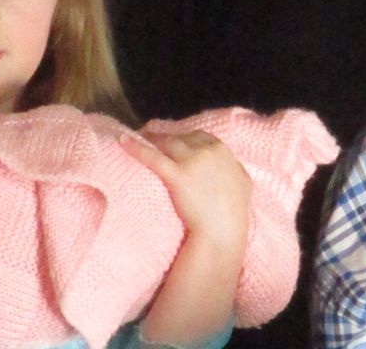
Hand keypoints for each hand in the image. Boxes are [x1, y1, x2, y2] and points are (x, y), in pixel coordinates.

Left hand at [122, 130, 251, 246]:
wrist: (223, 230)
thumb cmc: (234, 211)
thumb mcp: (243, 182)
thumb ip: (234, 169)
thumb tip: (232, 166)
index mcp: (222, 150)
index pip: (199, 136)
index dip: (184, 138)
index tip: (174, 141)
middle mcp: (207, 150)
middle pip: (181, 137)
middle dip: (166, 136)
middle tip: (150, 136)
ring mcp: (191, 160)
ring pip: (167, 142)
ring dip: (151, 138)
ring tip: (138, 136)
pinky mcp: (176, 174)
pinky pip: (152, 156)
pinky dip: (136, 147)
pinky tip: (122, 140)